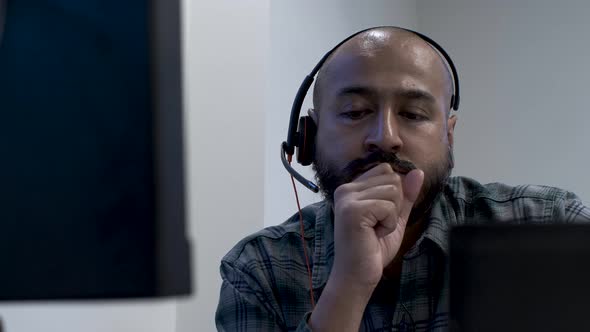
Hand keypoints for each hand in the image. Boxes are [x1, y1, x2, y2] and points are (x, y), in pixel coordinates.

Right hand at [331, 163, 423, 288]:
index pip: (387, 170)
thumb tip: (419, 172)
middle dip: (394, 205)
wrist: (358, 275)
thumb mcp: (395, 217)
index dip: (393, 195)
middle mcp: (346, 188)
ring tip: (375, 230)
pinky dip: (388, 224)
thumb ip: (406, 195)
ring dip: (392, 216)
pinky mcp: (353, 210)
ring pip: (393, 191)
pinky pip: (388, 207)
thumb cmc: (373, 248)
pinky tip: (374, 235)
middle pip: (392, 178)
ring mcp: (347, 198)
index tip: (378, 216)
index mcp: (352, 187)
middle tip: (377, 225)